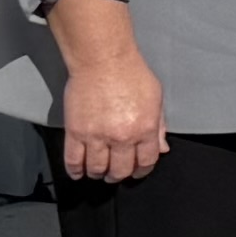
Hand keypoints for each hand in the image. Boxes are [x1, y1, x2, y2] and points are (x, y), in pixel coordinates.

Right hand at [47, 0, 165, 186]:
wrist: (103, 60)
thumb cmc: (132, 74)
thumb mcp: (156, 98)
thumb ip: (159, 126)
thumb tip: (162, 148)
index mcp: (145, 128)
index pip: (146, 162)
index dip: (142, 171)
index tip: (137, 172)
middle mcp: (122, 136)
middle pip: (120, 170)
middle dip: (119, 175)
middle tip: (116, 174)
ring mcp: (97, 136)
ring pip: (97, 169)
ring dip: (98, 174)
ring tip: (99, 172)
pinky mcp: (76, 132)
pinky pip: (73, 160)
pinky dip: (76, 171)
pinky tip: (79, 172)